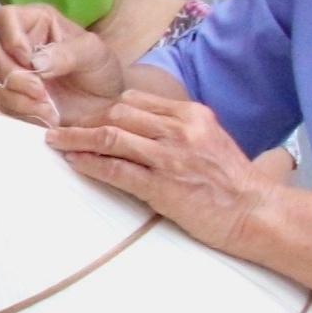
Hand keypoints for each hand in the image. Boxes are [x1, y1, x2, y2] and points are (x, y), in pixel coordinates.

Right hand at [0, 3, 128, 127]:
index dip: (10, 37)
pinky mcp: (10, 96)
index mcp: (35, 22)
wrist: (104, 106)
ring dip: (17, 97)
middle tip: (40, 90)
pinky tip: (46, 115)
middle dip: (13, 75)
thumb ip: (68, 53)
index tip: (29, 59)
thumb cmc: (100, 71)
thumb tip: (36, 62)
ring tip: (47, 107)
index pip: (4, 17)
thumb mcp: (94, 54)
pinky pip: (0, 103)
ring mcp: (10, 71)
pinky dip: (21, 111)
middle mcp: (16, 43)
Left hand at [45, 95, 281, 254]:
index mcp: (191, 115)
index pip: (135, 100)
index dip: (104, 107)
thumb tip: (139, 127)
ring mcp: (169, 157)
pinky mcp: (161, 186)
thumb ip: (178, 129)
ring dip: (77, 138)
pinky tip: (74, 162)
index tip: (86, 116)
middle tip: (63, 128)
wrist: (256, 212)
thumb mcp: (210, 140)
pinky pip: (115, 169)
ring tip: (55, 141)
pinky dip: (90, 163)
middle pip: (118, 112)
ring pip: (110, 136)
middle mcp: (179, 129)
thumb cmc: (232, 182)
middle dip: (86, 119)